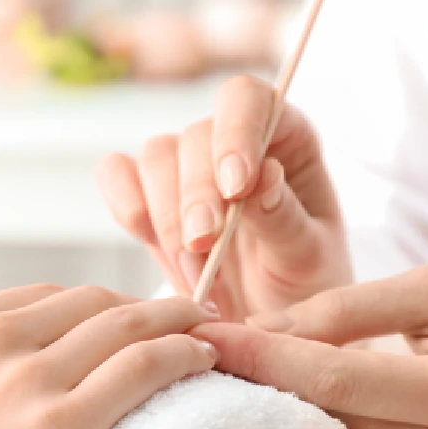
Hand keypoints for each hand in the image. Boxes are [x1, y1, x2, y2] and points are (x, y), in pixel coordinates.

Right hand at [0, 286, 219, 428]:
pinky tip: (200, 356)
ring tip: (199, 323)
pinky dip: (179, 353)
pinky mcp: (62, 425)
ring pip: (122, 324)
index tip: (108, 316)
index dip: (84, 306)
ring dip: (171, 317)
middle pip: (88, 302)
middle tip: (167, 316)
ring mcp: (29, 377)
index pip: (40, 298)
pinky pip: (139, 369)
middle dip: (134, 305)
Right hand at [98, 75, 351, 320]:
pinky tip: (147, 240)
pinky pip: (117, 175)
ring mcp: (185, 166)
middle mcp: (231, 141)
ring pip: (155, 157)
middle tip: (204, 249)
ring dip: (167, 217)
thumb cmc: (302, 288)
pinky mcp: (148, 196)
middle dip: (196, 196)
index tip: (235, 187)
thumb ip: (286, 219)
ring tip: (195, 275)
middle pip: (195, 136)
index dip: (236, 132)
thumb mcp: (310, 260)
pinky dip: (126, 204)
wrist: (268, 328)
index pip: (249, 100)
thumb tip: (261, 177)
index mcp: (286, 137)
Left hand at [195, 266, 427, 428]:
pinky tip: (290, 402)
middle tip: (204, 349)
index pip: (335, 380)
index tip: (207, 335)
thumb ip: (346, 308)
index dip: (264, 358)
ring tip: (237, 371)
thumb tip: (262, 329)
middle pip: (327, 422)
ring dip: (282, 412)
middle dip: (260, 385)